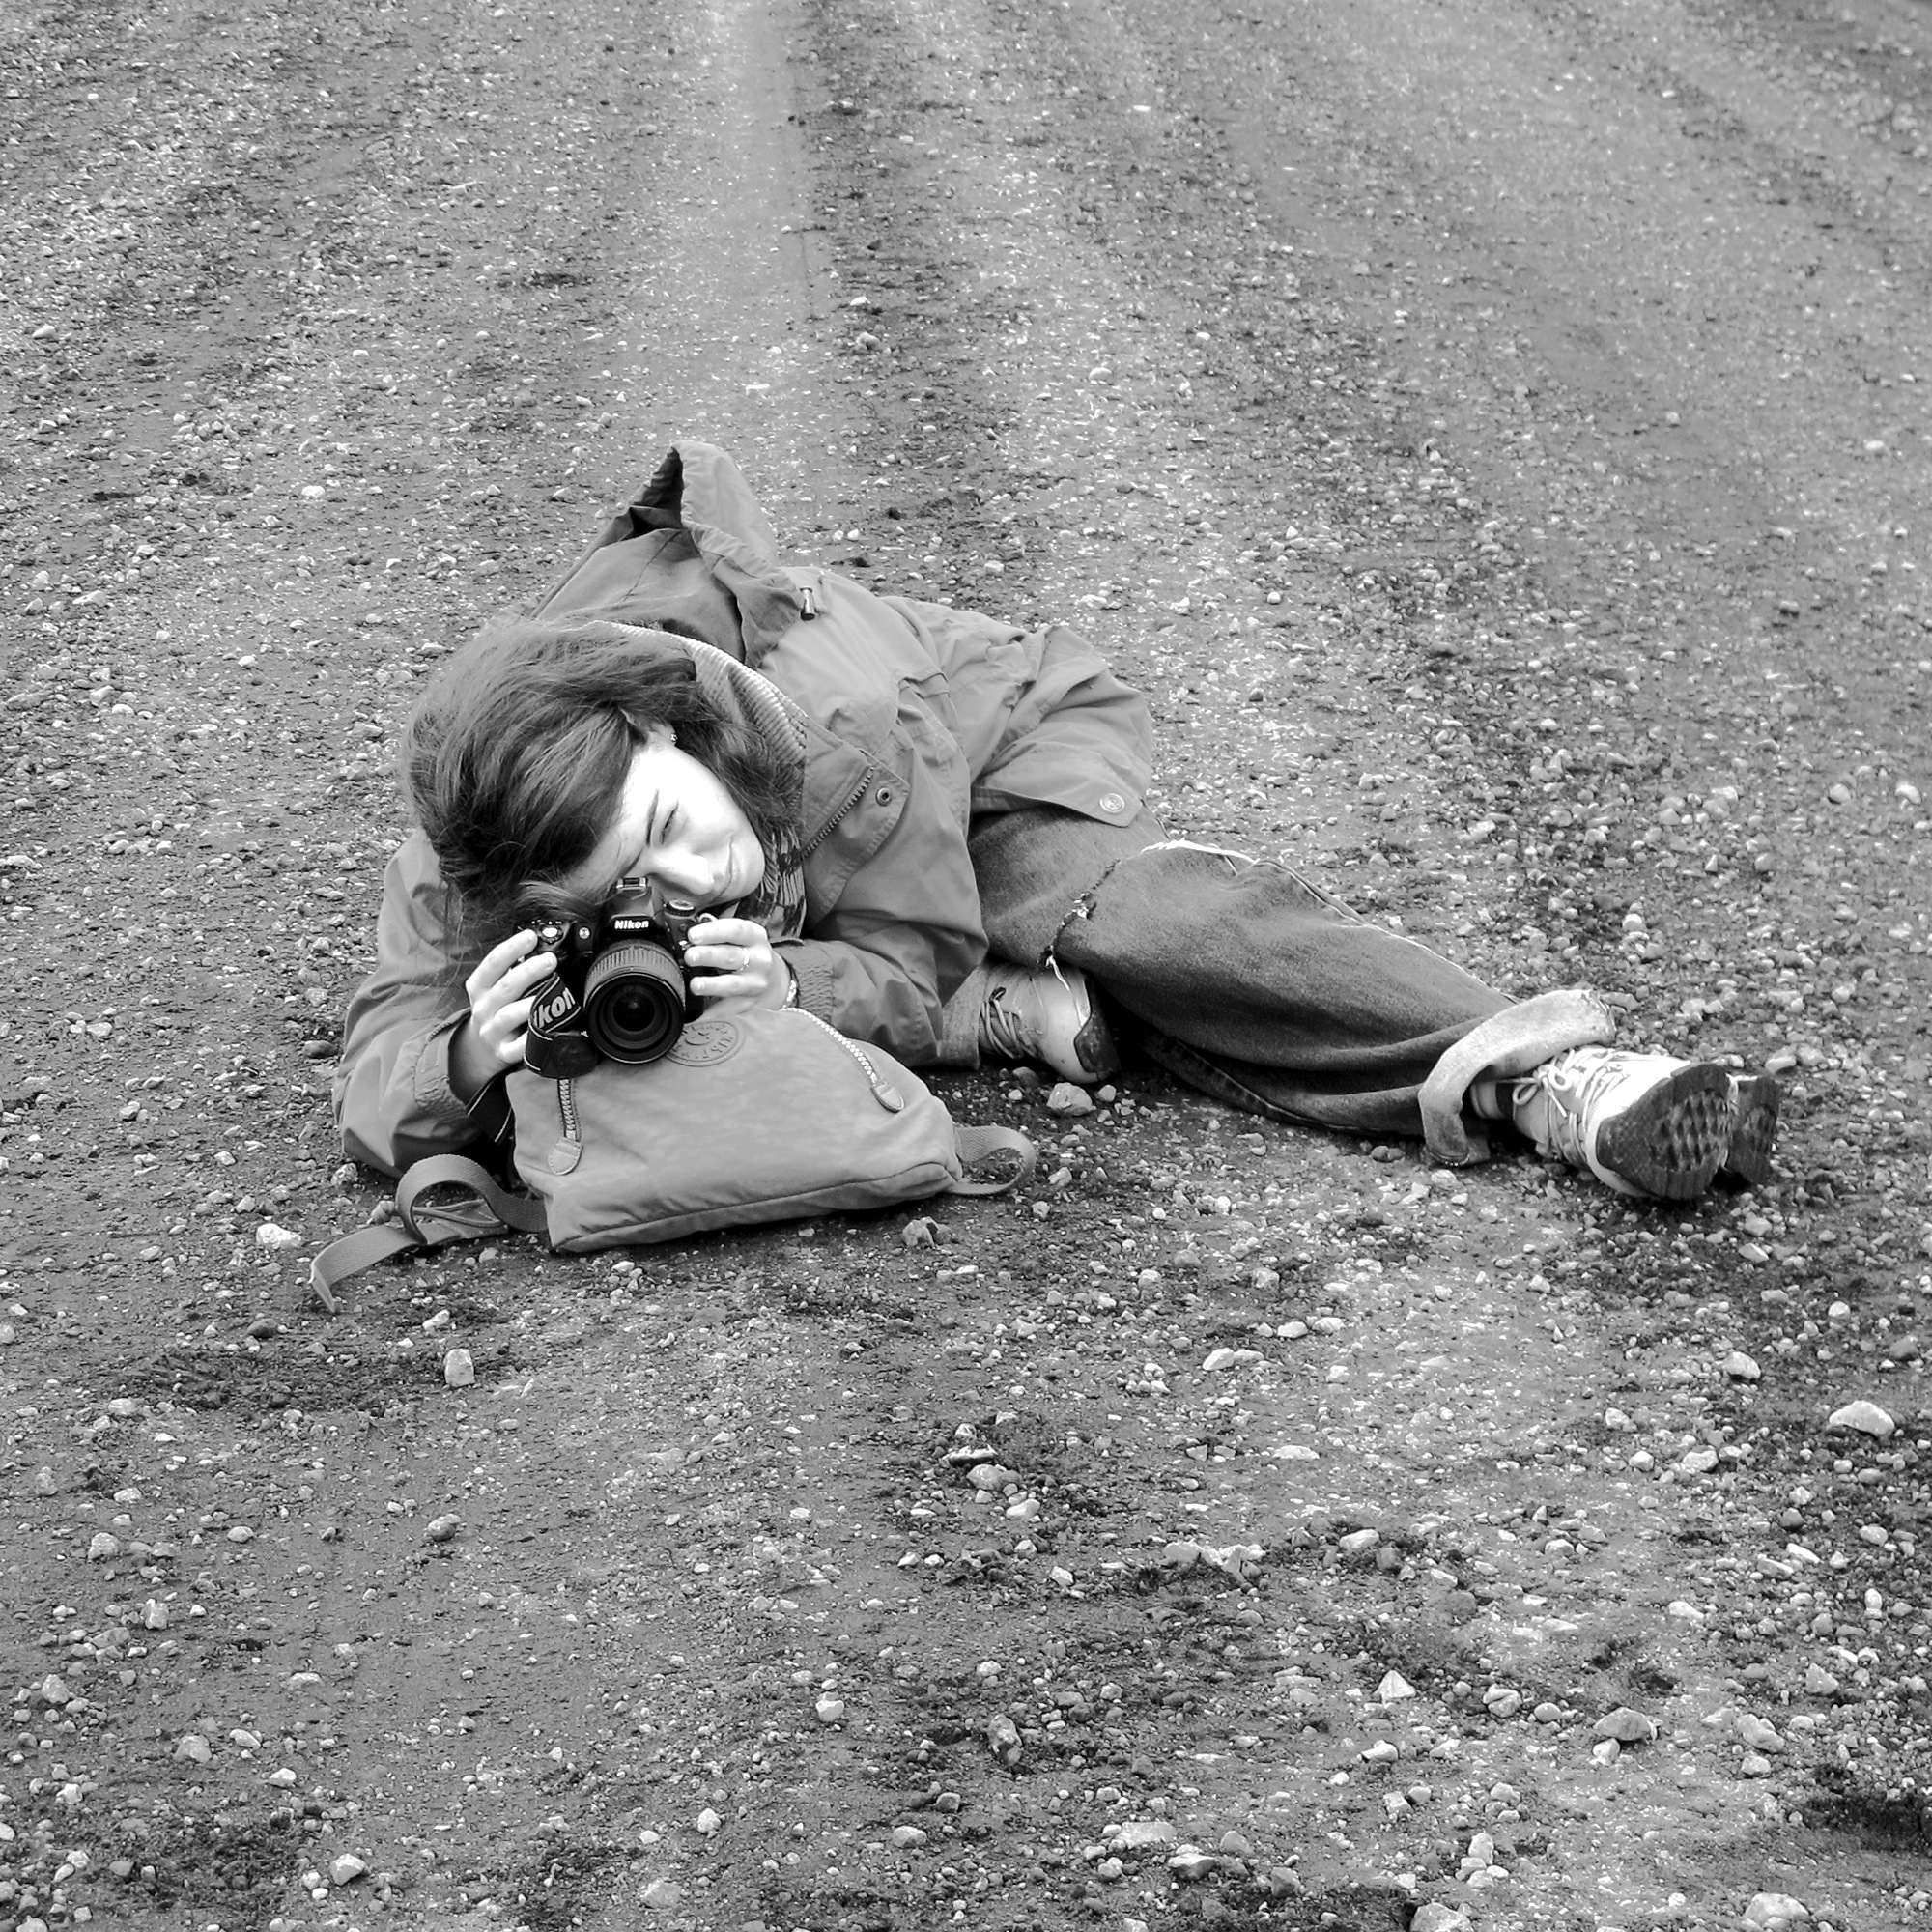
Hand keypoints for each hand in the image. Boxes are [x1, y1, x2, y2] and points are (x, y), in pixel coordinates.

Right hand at [450, 929, 557, 1099]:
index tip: (531, 937)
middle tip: (550, 960)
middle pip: (505, 987)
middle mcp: (483, 1008)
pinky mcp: (503, 1052)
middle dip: (528, 971)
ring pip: (509, 1015)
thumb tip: (539, 948)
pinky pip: (518, 1046)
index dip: (511, 948)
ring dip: (530, 1003)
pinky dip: (532, 1037)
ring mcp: (492, 1031)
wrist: (478, 1049)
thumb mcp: (492, 988)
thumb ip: (510, 970)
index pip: (492, 964)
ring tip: (551, 992)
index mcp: (479, 988)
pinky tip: (548, 1027)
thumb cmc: (494, 1010)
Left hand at [682, 915, 788, 1018]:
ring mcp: (755, 984)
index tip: (693, 935)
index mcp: (755, 937)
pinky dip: (714, 1013)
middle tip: (690, 956)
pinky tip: (700, 1015)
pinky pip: (730, 1009)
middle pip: (732, 957)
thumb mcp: (741, 937)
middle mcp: (759, 960)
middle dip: (709, 956)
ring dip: (712, 985)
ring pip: (733, 985)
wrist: (774, 980)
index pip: (736, 930)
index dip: (713, 931)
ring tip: (695, 984)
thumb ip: (717, 930)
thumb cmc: (748, 953)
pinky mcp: (749, 1004)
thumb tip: (691, 928)